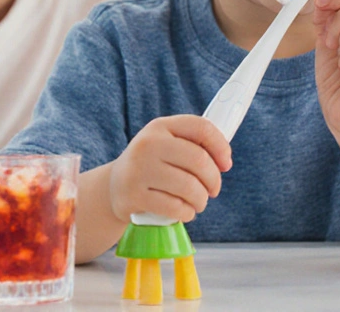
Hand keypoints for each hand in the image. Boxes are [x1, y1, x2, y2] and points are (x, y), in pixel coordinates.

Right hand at [108, 115, 231, 223]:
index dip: (221, 146)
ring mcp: (138, 169)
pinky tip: (184, 211)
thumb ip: (193, 145)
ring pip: (189, 187)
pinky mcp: (133, 195)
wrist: (113, 187)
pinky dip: (186, 213)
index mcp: (161, 126)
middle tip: (212, 190)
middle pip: (199, 160)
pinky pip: (174, 207)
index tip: (226, 164)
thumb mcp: (166, 145)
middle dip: (213, 180)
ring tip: (198, 202)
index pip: (202, 127)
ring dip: (201, 200)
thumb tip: (224, 160)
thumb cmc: (151, 166)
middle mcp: (148, 143)